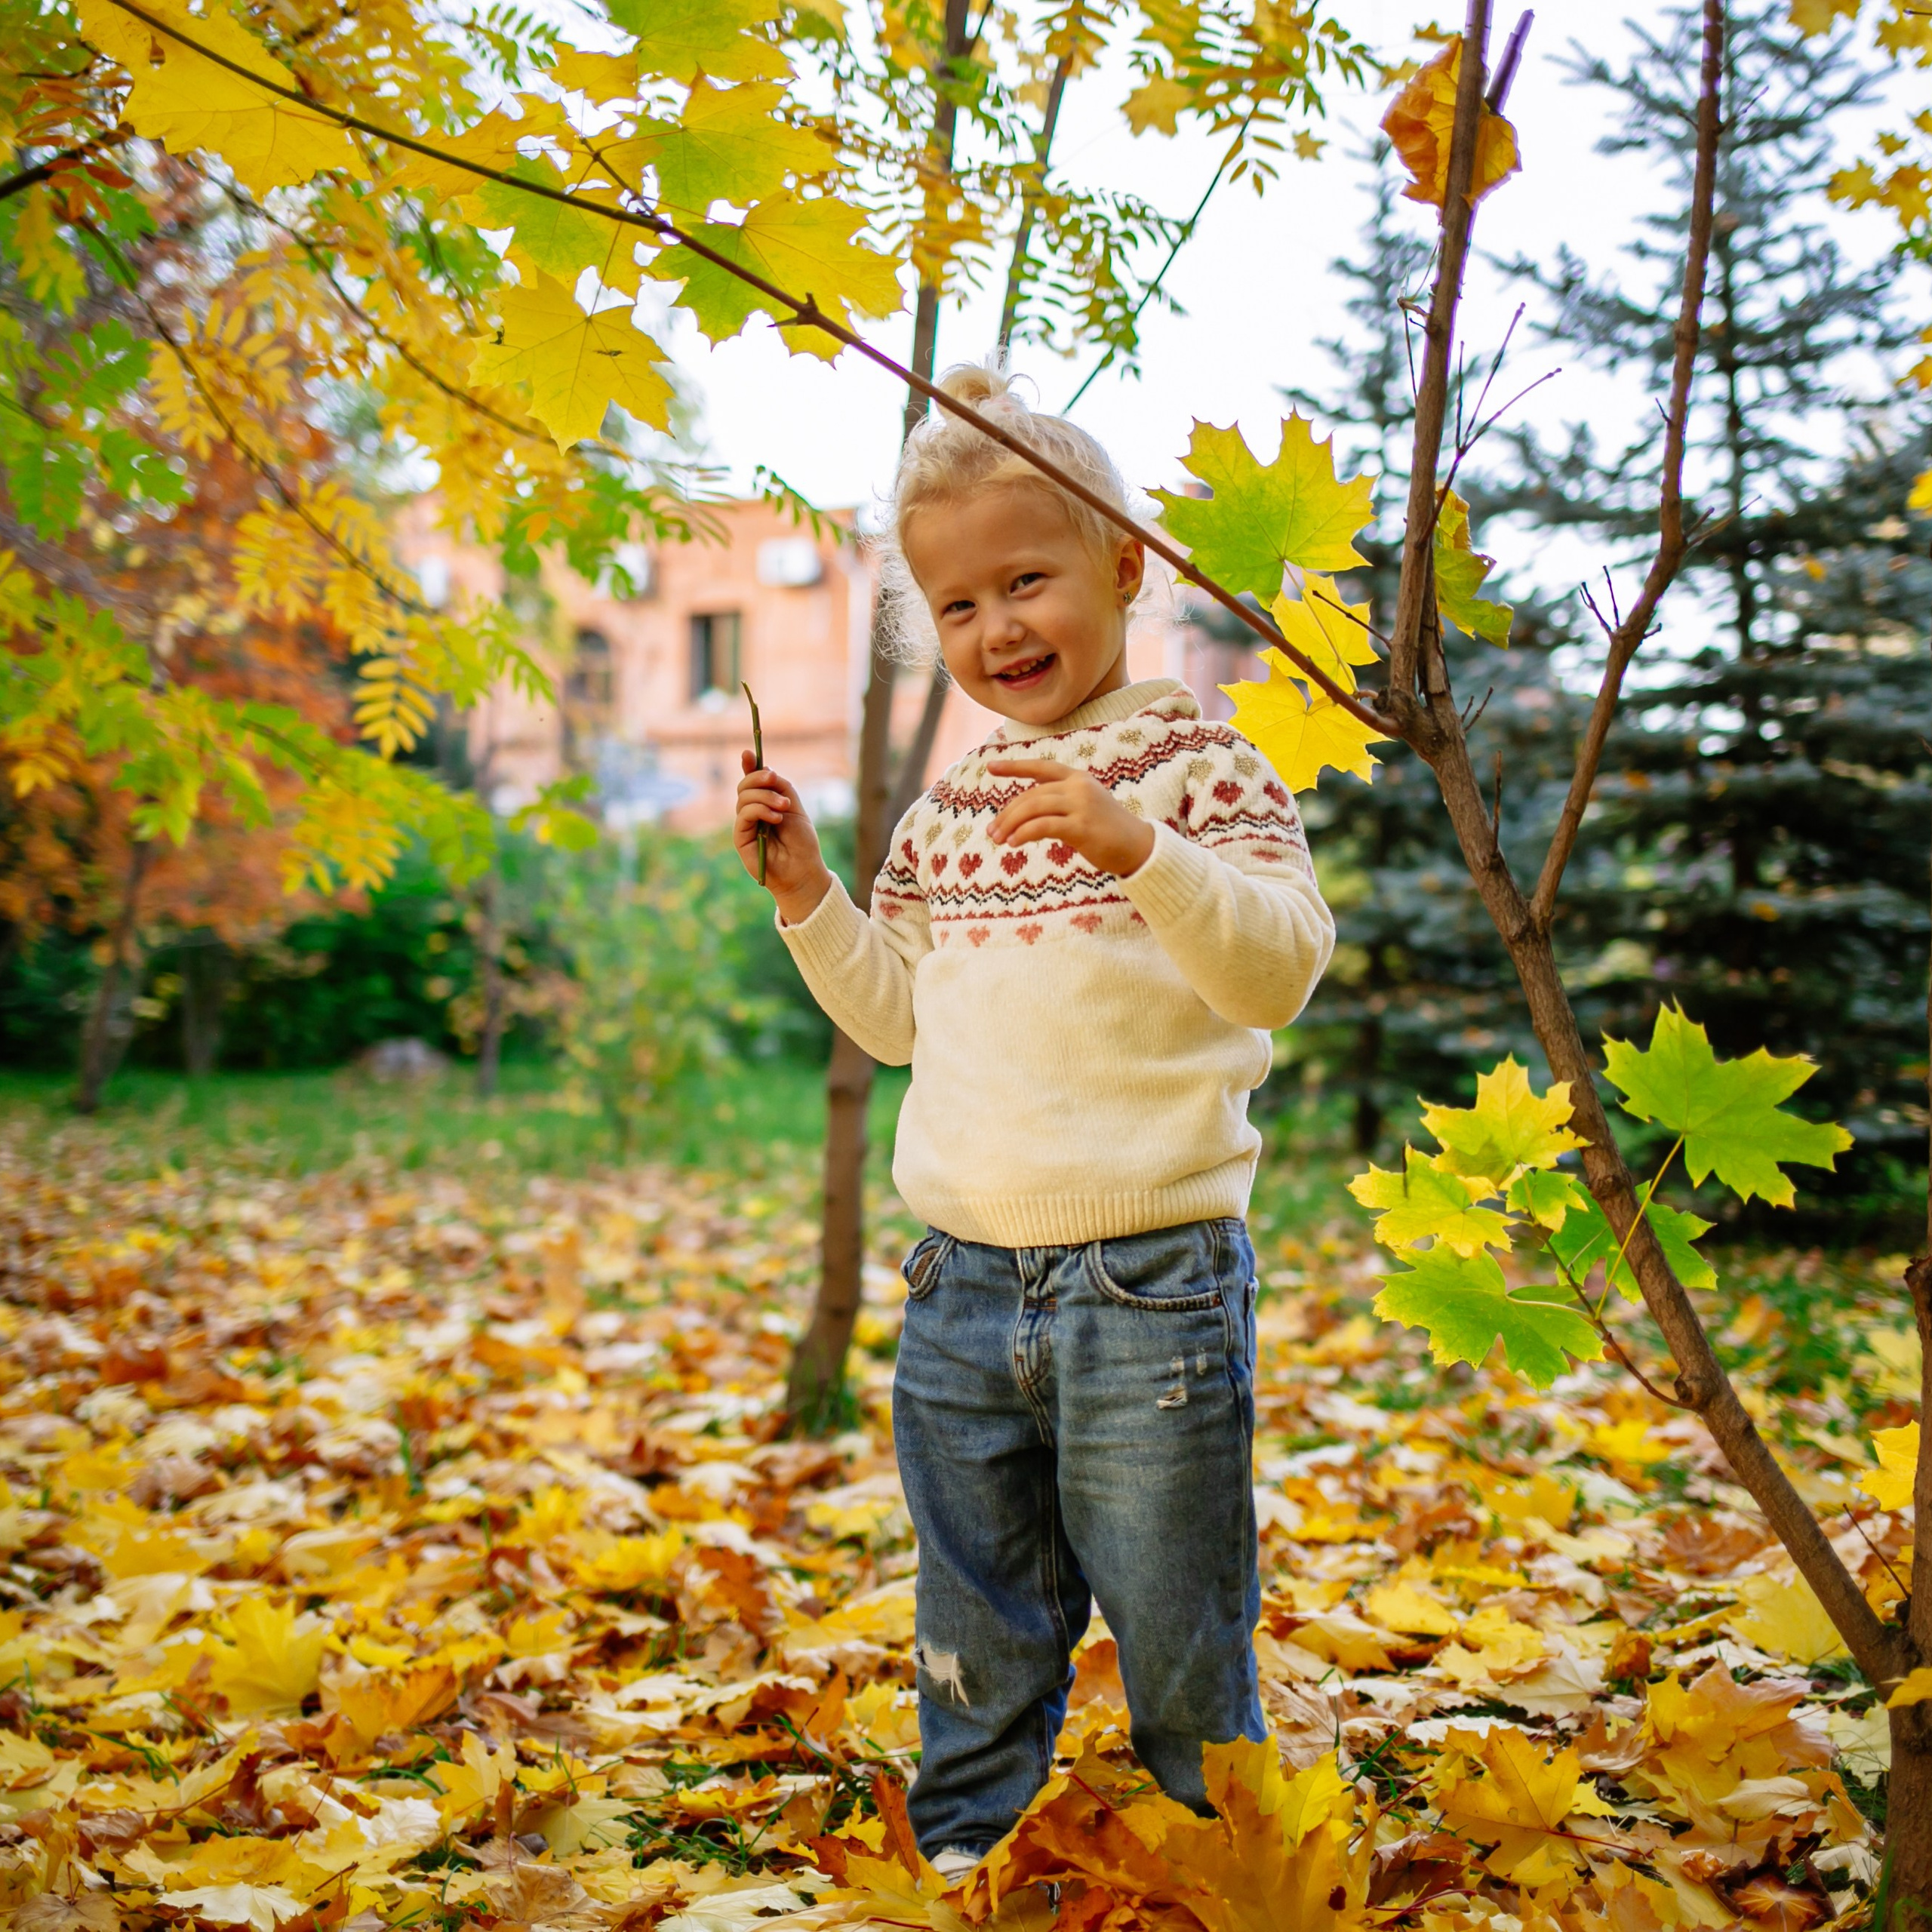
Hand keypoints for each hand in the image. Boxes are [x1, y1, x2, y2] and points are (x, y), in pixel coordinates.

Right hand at [735, 751, 833, 923]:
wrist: (804, 871)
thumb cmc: (802, 843)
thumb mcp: (795, 809)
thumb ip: (781, 788)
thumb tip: (766, 769)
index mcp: (765, 805)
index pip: (752, 782)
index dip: (749, 766)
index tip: (748, 752)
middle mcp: (752, 814)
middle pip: (745, 786)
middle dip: (759, 778)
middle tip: (775, 779)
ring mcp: (745, 826)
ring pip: (744, 798)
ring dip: (765, 796)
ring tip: (784, 807)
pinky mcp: (740, 839)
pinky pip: (743, 815)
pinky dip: (760, 811)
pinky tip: (776, 818)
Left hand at [986, 758, 1155, 876]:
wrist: (1139, 847)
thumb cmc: (1108, 831)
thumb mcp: (1084, 808)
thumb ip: (1059, 805)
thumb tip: (1027, 815)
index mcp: (1078, 779)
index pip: (1041, 767)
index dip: (1015, 767)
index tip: (991, 767)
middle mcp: (1079, 787)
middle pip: (1031, 795)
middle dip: (1007, 813)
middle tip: (992, 830)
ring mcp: (1081, 805)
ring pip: (1033, 808)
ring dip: (1011, 824)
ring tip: (998, 839)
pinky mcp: (1082, 826)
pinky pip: (1043, 826)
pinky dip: (1024, 833)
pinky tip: (1014, 843)